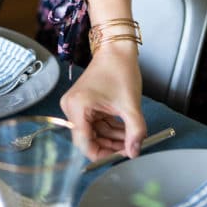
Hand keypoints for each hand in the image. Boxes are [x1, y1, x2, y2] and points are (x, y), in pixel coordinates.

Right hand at [60, 41, 145, 163]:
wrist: (117, 49)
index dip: (102, 154)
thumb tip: (134, 153)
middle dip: (110, 145)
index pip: (84, 143)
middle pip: (89, 138)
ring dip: (113, 137)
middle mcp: (72, 108)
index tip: (119, 157)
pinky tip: (126, 131)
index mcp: (77, 107)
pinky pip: (96, 123)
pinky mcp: (84, 104)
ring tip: (132, 140)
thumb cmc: (120, 70)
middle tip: (130, 150)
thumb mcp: (130, 105)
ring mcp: (77, 106)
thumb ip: (135, 131)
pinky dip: (111, 128)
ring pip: (95, 132)